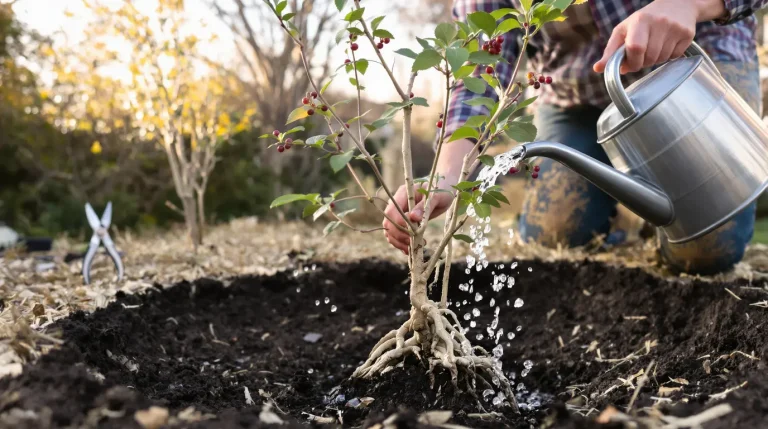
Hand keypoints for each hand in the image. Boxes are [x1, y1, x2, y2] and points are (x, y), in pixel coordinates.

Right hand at [382, 181, 454, 254]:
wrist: (443, 186)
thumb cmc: (441, 188)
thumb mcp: (436, 197)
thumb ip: (424, 207)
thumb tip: (413, 218)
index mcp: (403, 194)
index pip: (392, 212)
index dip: (400, 225)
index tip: (414, 233)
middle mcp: (397, 203)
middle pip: (388, 223)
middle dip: (399, 236)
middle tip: (414, 243)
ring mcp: (399, 212)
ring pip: (389, 231)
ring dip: (398, 242)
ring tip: (413, 248)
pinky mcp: (403, 221)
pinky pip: (396, 234)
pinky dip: (400, 243)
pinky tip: (410, 249)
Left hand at [593, 0, 724, 73]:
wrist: (677, 4)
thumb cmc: (644, 21)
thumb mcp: (624, 30)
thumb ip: (611, 50)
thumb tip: (597, 69)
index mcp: (640, 21)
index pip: (635, 48)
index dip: (632, 61)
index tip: (630, 64)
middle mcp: (659, 22)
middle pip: (649, 57)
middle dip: (642, 63)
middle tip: (642, 56)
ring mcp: (675, 28)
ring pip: (661, 59)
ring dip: (654, 60)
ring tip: (654, 47)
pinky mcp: (688, 34)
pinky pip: (674, 57)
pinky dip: (668, 57)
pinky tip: (666, 45)